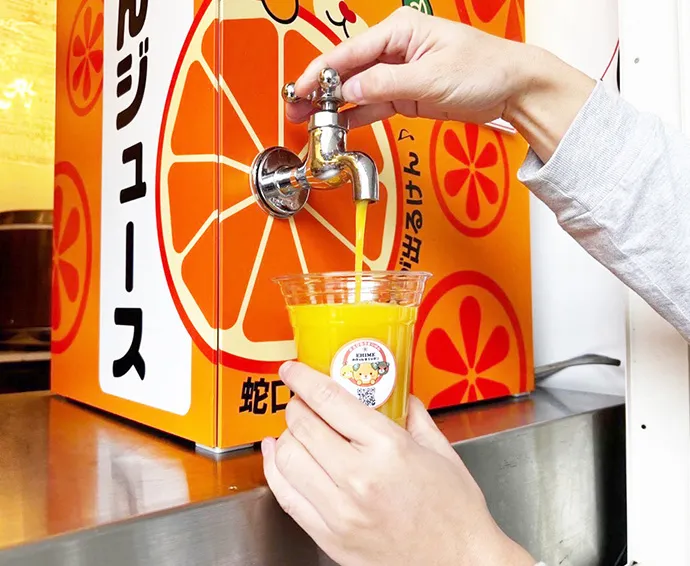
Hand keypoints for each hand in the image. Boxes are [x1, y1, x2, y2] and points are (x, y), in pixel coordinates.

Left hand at [262, 362, 534, 565]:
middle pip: (302, 426)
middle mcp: (359, 477)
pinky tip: (278, 457)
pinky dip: (275, 470)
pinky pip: (286, 496)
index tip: (293, 370)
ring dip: (284, 436)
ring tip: (294, 429)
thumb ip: (417, 419)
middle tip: (300, 401)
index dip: (303, 379)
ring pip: (287, 458)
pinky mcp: (329, 536)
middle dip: (295, 406)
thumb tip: (403, 399)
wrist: (460, 565)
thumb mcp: (442, 453)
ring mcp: (340, 510)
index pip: (329, 401)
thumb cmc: (456, 514)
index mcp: (388, 448)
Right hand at [288, 7, 594, 162]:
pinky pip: (373, 105)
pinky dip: (355, 117)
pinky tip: (338, 126)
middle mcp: (395, 49)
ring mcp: (399, 73)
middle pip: (347, 71)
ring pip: (356, 90)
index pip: (349, 52)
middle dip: (320, 92)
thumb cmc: (484, 69)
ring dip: (334, 107)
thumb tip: (348, 94)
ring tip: (310, 122)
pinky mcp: (406, 94)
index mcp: (399, 31)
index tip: (301, 90)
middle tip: (296, 110)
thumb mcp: (430, 79)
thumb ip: (384, 86)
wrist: (512, 90)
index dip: (320, 74)